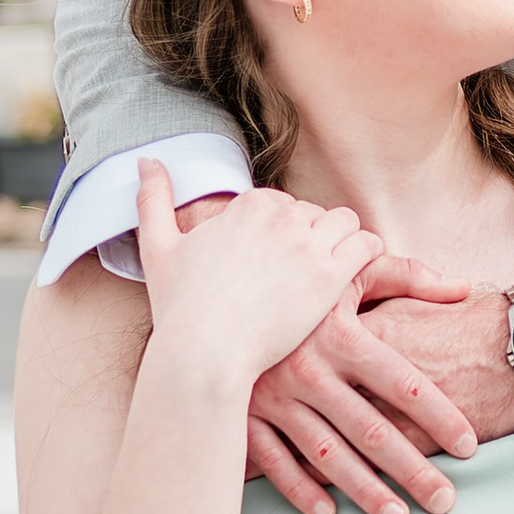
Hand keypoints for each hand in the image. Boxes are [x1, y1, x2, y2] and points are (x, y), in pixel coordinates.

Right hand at [135, 159, 376, 386]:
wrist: (204, 354)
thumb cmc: (180, 308)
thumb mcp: (158, 247)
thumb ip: (153, 199)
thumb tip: (146, 160)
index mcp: (248, 204)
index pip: (281, 203)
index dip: (277, 231)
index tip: (269, 261)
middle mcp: (282, 216)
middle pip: (313, 213)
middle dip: (307, 238)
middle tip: (296, 274)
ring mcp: (308, 245)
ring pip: (344, 222)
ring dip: (340, 240)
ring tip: (328, 268)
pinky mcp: (330, 277)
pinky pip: (367, 245)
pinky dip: (366, 252)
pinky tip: (354, 272)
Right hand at [243, 285, 513, 513]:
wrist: (215, 291)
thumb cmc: (297, 283)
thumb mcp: (348, 271)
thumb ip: (407, 275)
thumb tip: (461, 289)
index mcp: (340, 334)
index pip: (401, 383)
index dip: (439, 415)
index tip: (468, 445)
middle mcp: (308, 370)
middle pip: (370, 429)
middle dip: (411, 469)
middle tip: (445, 501)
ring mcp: (272, 396)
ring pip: (327, 455)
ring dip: (364, 490)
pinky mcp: (242, 415)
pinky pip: (273, 461)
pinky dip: (300, 490)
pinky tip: (329, 512)